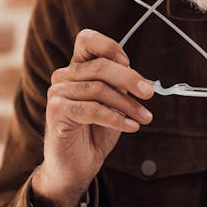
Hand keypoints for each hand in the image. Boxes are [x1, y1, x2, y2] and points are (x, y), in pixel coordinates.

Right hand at [32, 29, 153, 206]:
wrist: (77, 166)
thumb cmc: (95, 133)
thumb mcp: (114, 104)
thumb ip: (121, 86)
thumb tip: (142, 79)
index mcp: (77, 68)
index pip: (87, 40)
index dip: (109, 46)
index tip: (129, 62)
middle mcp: (64, 76)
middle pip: (100, 66)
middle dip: (129, 79)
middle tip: (149, 93)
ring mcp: (57, 93)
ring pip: (98, 89)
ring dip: (127, 105)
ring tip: (144, 118)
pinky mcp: (56, 111)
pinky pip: (92, 109)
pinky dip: (116, 118)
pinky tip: (131, 127)